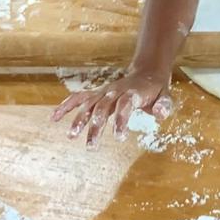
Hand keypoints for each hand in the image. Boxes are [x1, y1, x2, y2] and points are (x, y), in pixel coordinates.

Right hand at [51, 68, 171, 148]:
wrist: (147, 72)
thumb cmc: (156, 90)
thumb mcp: (166, 96)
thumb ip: (164, 105)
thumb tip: (159, 114)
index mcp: (132, 92)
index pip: (125, 105)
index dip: (121, 120)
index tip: (119, 137)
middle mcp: (115, 91)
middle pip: (103, 107)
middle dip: (96, 126)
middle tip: (91, 146)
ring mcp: (104, 92)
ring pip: (89, 104)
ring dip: (79, 119)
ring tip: (71, 136)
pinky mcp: (97, 94)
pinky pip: (79, 98)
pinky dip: (66, 106)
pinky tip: (53, 118)